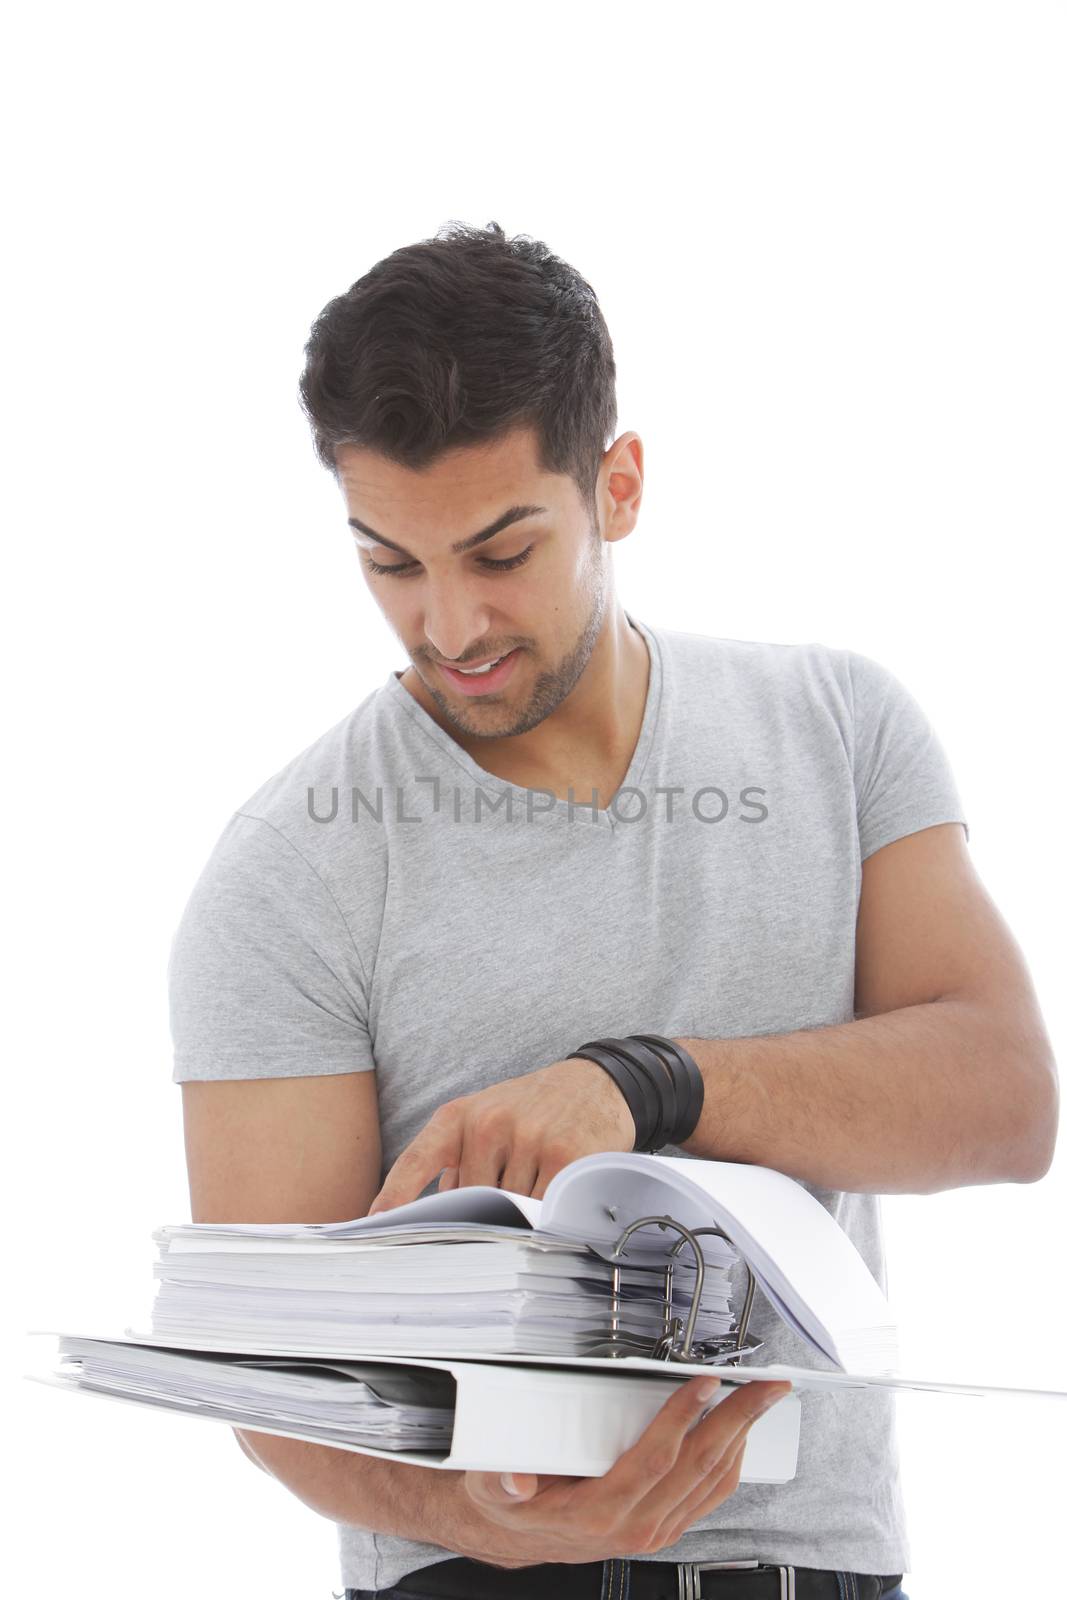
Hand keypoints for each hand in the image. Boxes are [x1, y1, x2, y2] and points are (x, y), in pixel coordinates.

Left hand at [367, 1056, 635, 1213]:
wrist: (597, 1083)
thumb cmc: (534, 1109)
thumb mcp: (486, 1119)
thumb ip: (458, 1161)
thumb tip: (436, 1212)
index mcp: (461, 1116)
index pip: (416, 1162)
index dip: (394, 1197)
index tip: (373, 1225)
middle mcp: (489, 1123)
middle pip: (466, 1203)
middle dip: (479, 1217)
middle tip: (493, 1221)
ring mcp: (527, 1138)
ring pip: (507, 1210)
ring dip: (519, 1217)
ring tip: (537, 1192)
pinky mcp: (564, 1156)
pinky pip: (542, 1210)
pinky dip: (545, 1217)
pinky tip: (554, 1202)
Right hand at [451, 1376, 791, 1567]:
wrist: (519, 1535)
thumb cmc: (515, 1504)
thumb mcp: (494, 1488)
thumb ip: (501, 1482)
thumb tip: (515, 1480)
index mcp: (600, 1511)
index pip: (656, 1459)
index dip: (683, 1417)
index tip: (704, 1384)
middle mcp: (636, 1524)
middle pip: (700, 1466)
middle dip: (738, 1420)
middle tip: (766, 1388)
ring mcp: (656, 1528)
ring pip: (713, 1481)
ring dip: (743, 1437)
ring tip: (762, 1402)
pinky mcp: (665, 1525)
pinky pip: (710, 1494)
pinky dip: (732, 1461)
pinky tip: (738, 1434)